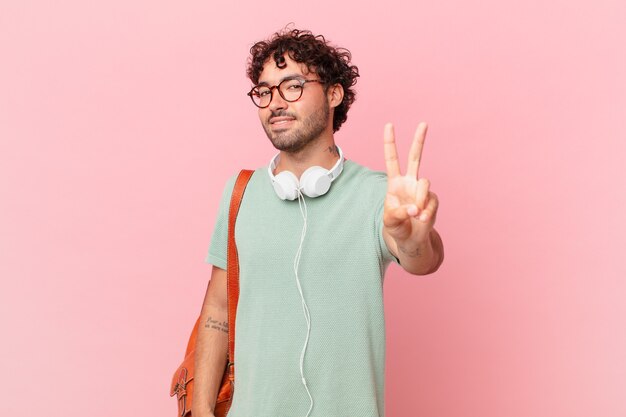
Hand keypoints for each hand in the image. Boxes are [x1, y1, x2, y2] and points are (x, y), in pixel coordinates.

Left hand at [383, 122, 438, 246]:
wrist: (411, 239)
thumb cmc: (396, 227)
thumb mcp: (390, 220)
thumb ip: (399, 213)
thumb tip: (415, 208)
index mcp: (395, 182)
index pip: (392, 159)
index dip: (390, 143)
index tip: (389, 125)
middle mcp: (409, 182)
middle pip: (415, 157)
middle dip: (419, 140)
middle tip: (423, 123)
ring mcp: (422, 190)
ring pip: (425, 183)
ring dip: (419, 199)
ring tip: (415, 214)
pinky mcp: (432, 200)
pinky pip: (431, 201)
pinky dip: (426, 212)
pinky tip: (422, 220)